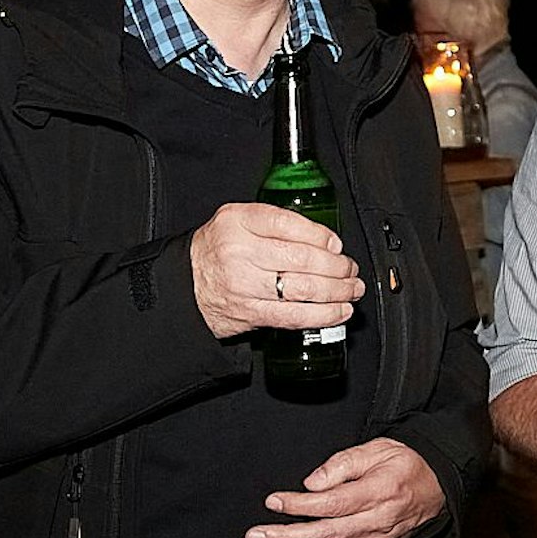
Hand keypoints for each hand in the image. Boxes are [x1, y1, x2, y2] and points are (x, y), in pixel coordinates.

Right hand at [191, 202, 364, 338]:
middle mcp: (239, 251)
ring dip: (337, 292)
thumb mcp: (236, 221)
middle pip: (302, 259)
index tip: (337, 244)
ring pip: (303, 289)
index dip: (320, 235)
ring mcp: (244, 285)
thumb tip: (326, 240)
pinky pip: (294, 316)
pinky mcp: (250, 313)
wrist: (184, 286)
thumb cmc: (218, 250)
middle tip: (350, 269)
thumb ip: (275, 223)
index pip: (287, 224)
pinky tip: (340, 311)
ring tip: (352, 290)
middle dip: (337, 267)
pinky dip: (324, 315)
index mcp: (237, 221)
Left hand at [245, 437, 443, 537]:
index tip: (272, 502)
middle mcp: (376, 525)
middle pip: (326, 537)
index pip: (332, 504)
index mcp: (378, 494)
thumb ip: (342, 464)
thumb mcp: (377, 449)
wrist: (436, 486)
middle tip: (254, 536)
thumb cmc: (402, 464)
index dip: (300, 505)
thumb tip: (311, 484)